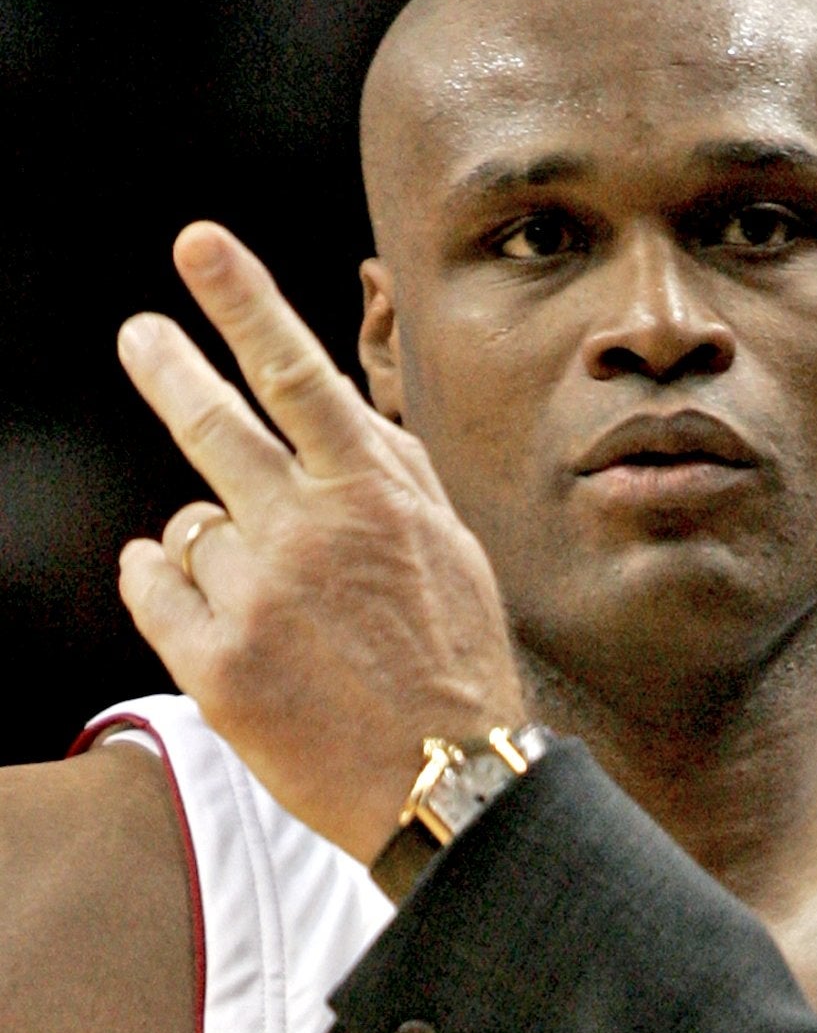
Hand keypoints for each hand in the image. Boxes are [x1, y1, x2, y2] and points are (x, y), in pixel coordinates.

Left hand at [116, 222, 526, 862]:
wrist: (448, 788)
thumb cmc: (458, 670)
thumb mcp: (456, 556)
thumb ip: (395, 478)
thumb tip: (338, 412)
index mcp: (376, 501)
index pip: (298, 377)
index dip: (245, 302)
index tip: (200, 244)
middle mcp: (308, 535)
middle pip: (210, 425)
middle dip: (168, 367)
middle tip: (141, 336)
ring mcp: (256, 598)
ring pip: (187, 528)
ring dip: (215, 551)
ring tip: (272, 604)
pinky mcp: (213, 662)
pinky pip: (149, 587)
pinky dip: (165, 591)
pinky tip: (215, 619)